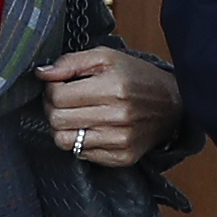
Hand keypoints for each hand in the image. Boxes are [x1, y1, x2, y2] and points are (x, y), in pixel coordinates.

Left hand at [37, 48, 184, 166]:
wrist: (174, 105)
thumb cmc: (138, 77)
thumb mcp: (107, 58)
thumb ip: (71, 62)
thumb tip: (42, 74)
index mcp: (113, 88)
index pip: (58, 96)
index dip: (51, 89)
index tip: (59, 86)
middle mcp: (118, 116)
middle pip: (57, 120)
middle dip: (53, 108)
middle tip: (64, 101)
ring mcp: (120, 140)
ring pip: (64, 141)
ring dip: (63, 128)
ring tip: (75, 116)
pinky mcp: (123, 157)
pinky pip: (82, 155)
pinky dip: (80, 141)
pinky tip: (92, 129)